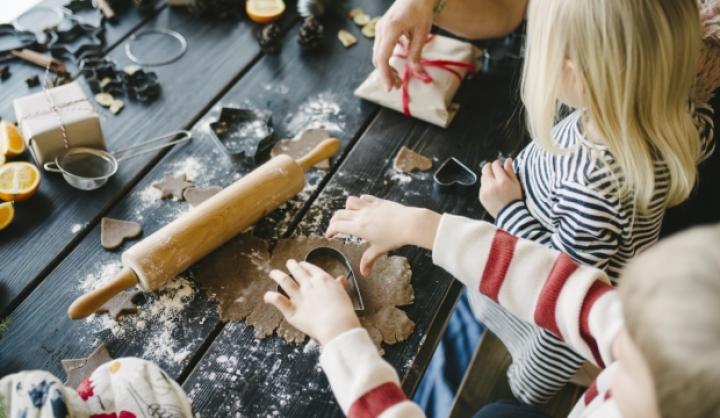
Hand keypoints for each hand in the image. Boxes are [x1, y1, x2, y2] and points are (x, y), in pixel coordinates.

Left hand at [264, 260, 360, 345]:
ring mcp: (299, 297)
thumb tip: (342, 279)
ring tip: (273, 273)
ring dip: (277, 275)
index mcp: (322, 279)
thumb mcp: (343, 293)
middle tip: (289, 263)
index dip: (305, 266)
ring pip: (285, 281)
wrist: (336, 324)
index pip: (311, 268)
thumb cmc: (343, 311)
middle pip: (297, 271)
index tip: (302, 264)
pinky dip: (270, 297)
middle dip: (292, 266)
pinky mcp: (292, 311)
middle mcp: (309, 285)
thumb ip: (339, 285)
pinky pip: (278, 301)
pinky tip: (267, 296)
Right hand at [325, 195, 440, 274]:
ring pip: (350, 202)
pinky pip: (364, 198)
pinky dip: (360, 201)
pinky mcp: (378, 202)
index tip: (329, 235)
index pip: (337, 226)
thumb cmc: (394, 237)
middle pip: (339, 214)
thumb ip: (369, 260)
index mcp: (358, 228)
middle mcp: (361, 215)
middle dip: (334, 221)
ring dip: (346, 208)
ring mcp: (369, 207)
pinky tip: (363, 206)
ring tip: (349, 215)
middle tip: (335, 227)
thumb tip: (363, 273)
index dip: (330, 231)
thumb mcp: (379, 250)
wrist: (410, 224)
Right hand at [374, 0, 434, 89]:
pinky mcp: (381, 28)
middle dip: (386, 74)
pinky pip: (379, 48)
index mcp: (391, 29)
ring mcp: (379, 28)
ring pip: (377, 54)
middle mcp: (381, 29)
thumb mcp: (422, 33)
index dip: (385, 75)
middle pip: (377, 58)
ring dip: (385, 68)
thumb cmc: (421, 9)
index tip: (390, 88)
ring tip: (397, 78)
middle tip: (397, 86)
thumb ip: (416, 53)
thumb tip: (417, 73)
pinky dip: (385, 60)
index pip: (382, 58)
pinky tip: (394, 66)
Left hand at [479, 158, 522, 217]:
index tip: (500, 165)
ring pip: (483, 177)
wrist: (510, 215)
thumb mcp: (516, 184)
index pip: (495, 165)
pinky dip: (486, 186)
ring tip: (495, 181)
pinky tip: (493, 190)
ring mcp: (485, 191)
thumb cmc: (515, 199)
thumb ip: (510, 171)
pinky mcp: (481, 197)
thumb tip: (507, 160)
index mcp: (502, 181)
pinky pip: (482, 186)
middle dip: (490, 167)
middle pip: (485, 169)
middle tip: (495, 169)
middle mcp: (491, 185)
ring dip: (488, 176)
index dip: (498, 163)